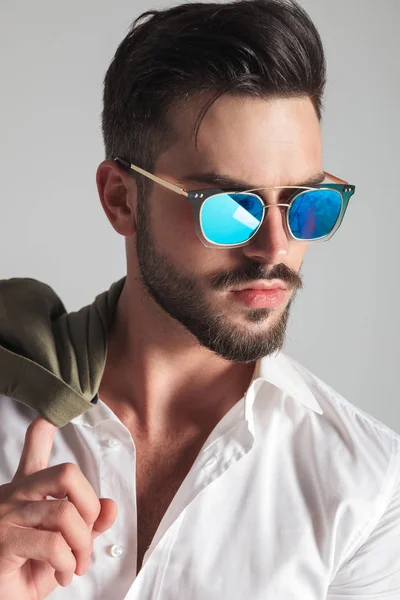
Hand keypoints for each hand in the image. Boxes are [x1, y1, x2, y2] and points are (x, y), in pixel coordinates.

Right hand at [0, 416, 117, 598]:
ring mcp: (7, 516)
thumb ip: (88, 525)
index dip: (43, 431)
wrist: (6, 599)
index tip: (50, 415)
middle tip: (88, 531)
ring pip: (65, 514)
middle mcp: (14, 496)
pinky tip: (62, 573)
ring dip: (82, 546)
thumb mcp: (65, 547)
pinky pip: (54, 543)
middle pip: (66, 473)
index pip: (34, 450)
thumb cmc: (28, 571)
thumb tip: (111, 506)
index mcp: (27, 492)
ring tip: (76, 564)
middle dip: (89, 504)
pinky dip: (67, 563)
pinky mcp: (4, 541)